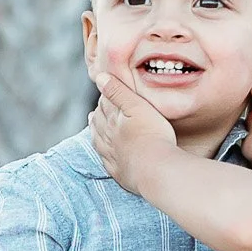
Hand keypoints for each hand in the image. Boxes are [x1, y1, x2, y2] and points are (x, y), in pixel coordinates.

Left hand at [88, 69, 179, 188]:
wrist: (157, 170)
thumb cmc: (152, 135)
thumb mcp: (137, 106)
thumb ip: (118, 91)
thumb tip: (99, 77)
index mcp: (113, 121)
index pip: (106, 105)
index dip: (106, 97)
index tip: (105, 92)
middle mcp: (109, 139)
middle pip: (100, 124)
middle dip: (98, 115)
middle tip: (97, 110)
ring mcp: (114, 157)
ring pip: (100, 143)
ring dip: (96, 134)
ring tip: (94, 128)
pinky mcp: (120, 173)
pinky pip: (108, 163)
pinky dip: (104, 157)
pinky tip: (106, 156)